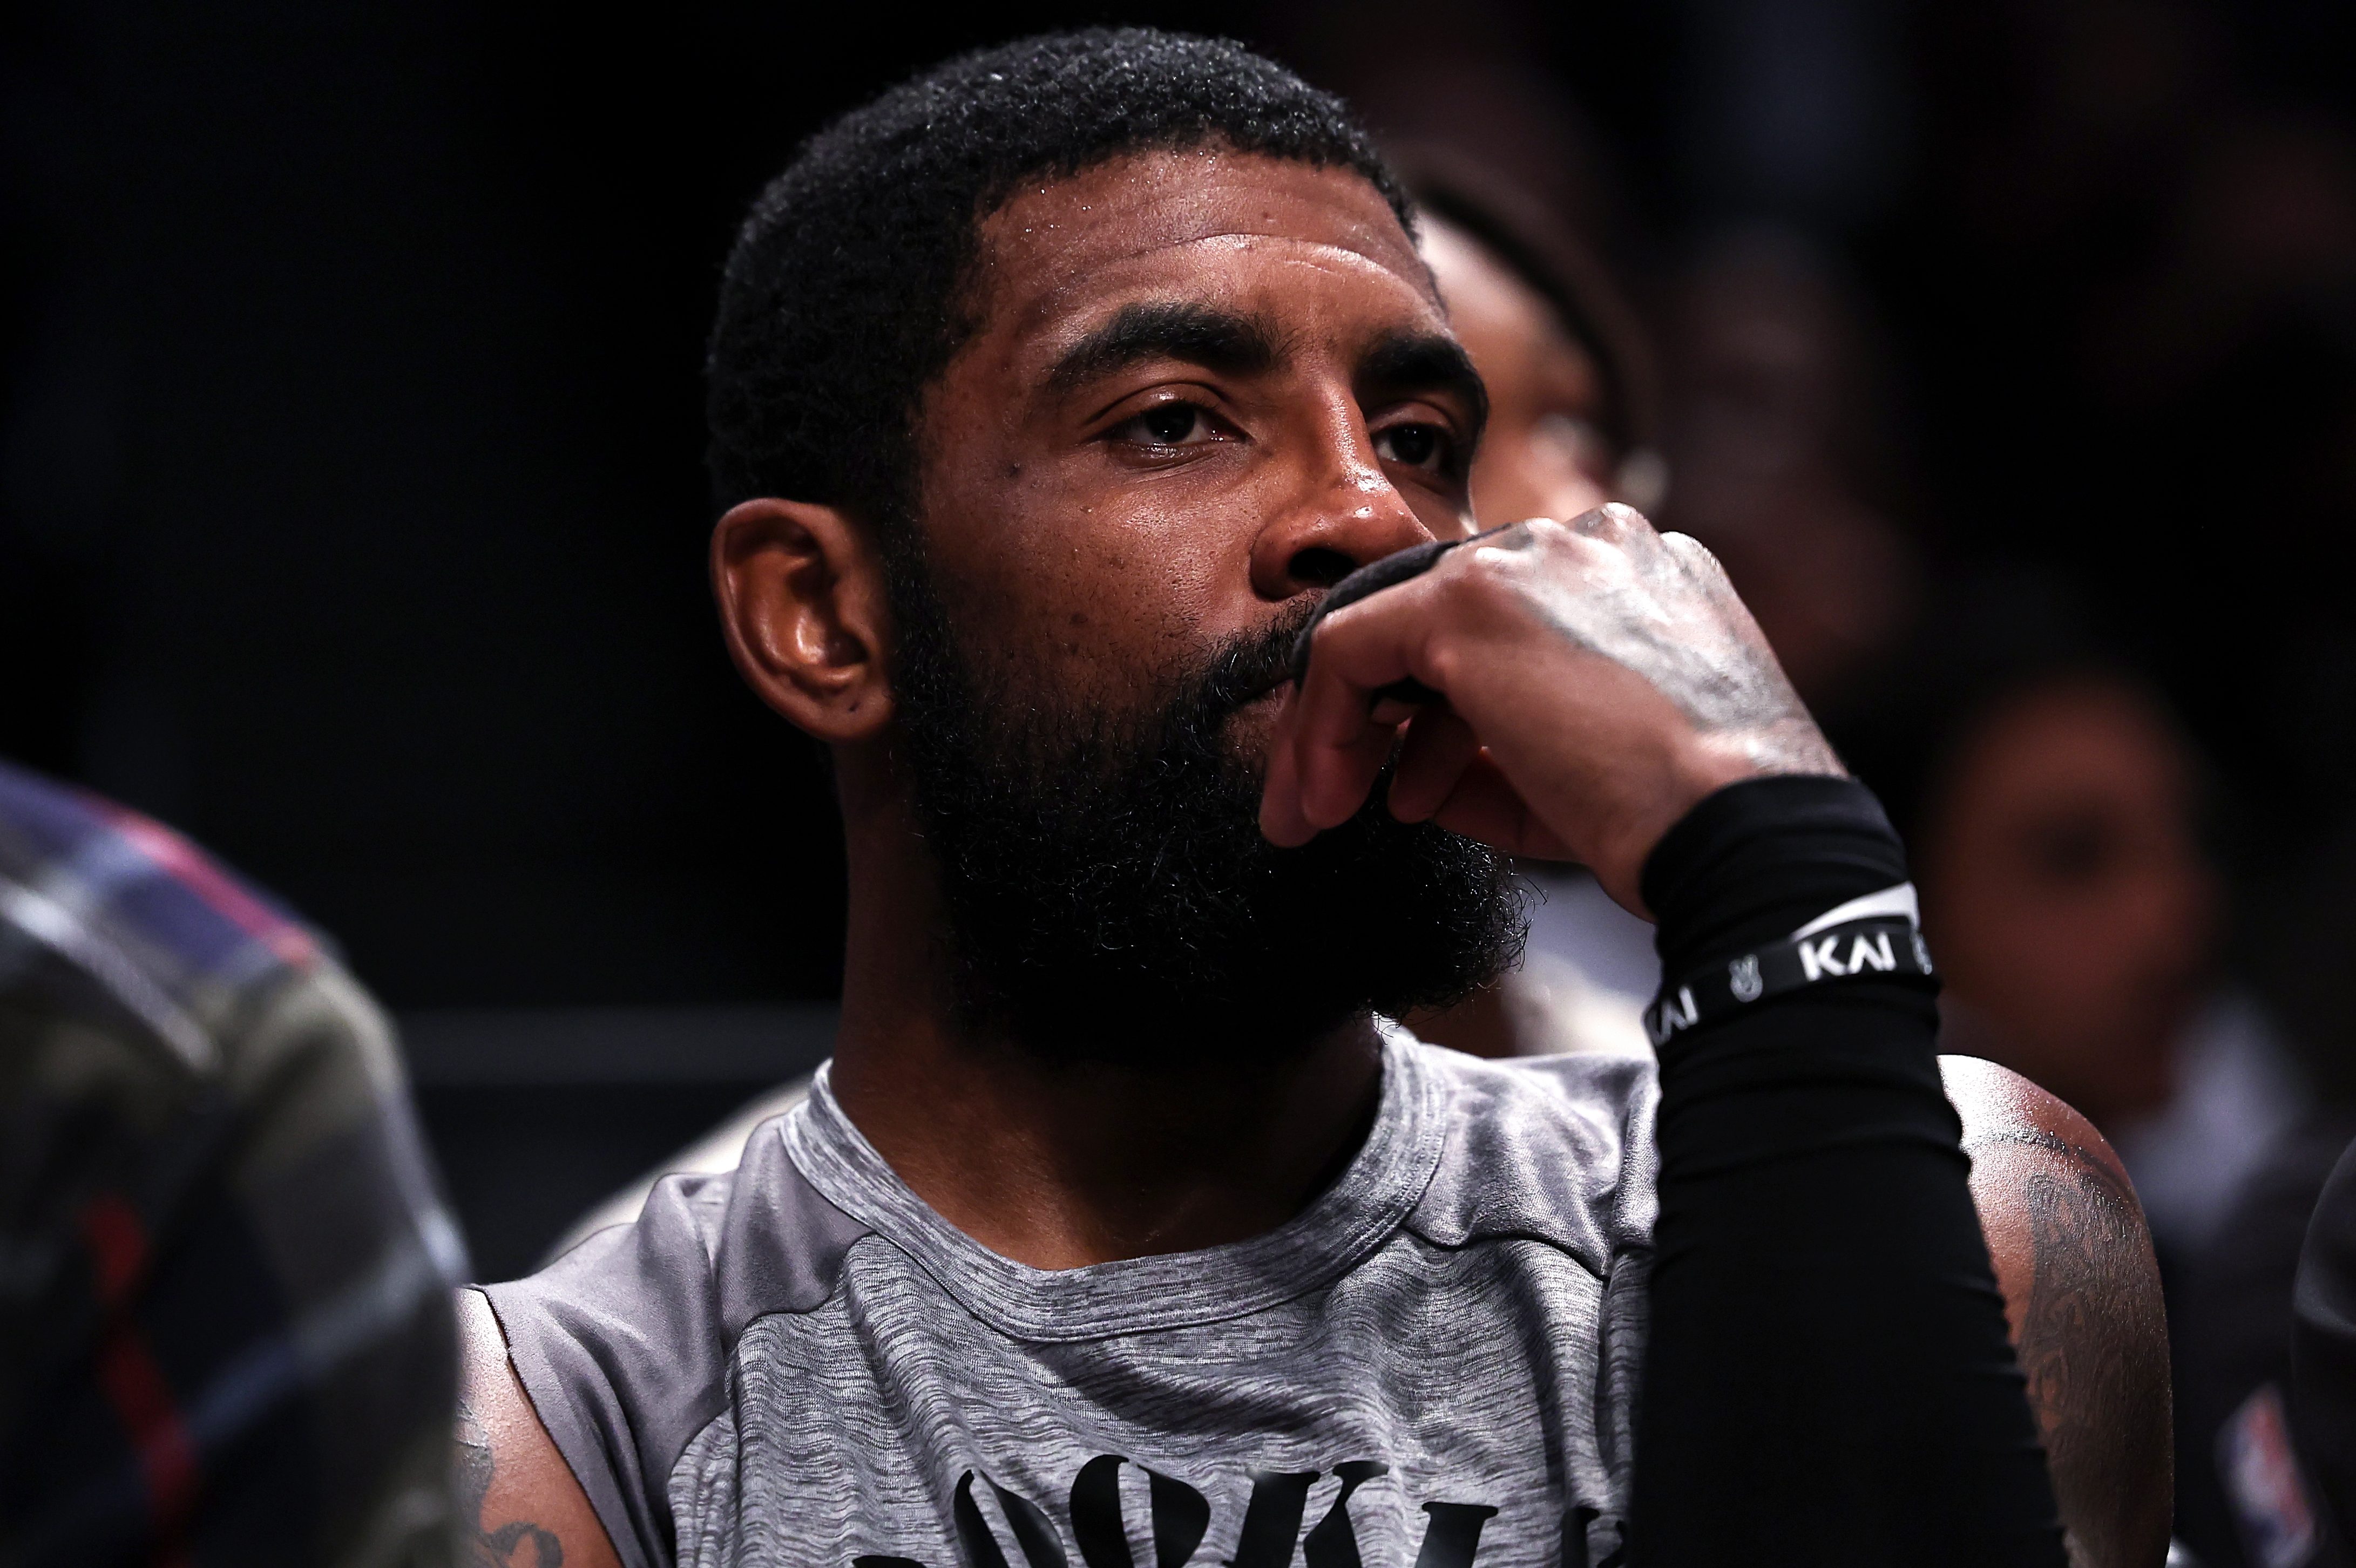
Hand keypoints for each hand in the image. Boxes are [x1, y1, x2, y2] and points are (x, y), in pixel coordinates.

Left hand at [1258, 505, 1843, 913]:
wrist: (1736, 830)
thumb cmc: (1678, 817)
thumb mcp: (1588, 767)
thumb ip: (1498, 750)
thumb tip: (1411, 774)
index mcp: (1636, 571)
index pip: (1504, 621)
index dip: (1441, 709)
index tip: (1406, 786)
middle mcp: (1586, 541)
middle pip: (1442, 620)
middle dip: (1382, 717)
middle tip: (1336, 798)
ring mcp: (1527, 560)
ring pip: (1389, 629)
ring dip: (1347, 731)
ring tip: (1330, 814)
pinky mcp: (1469, 602)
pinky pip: (1352, 648)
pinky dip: (1323, 724)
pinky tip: (1322, 796)